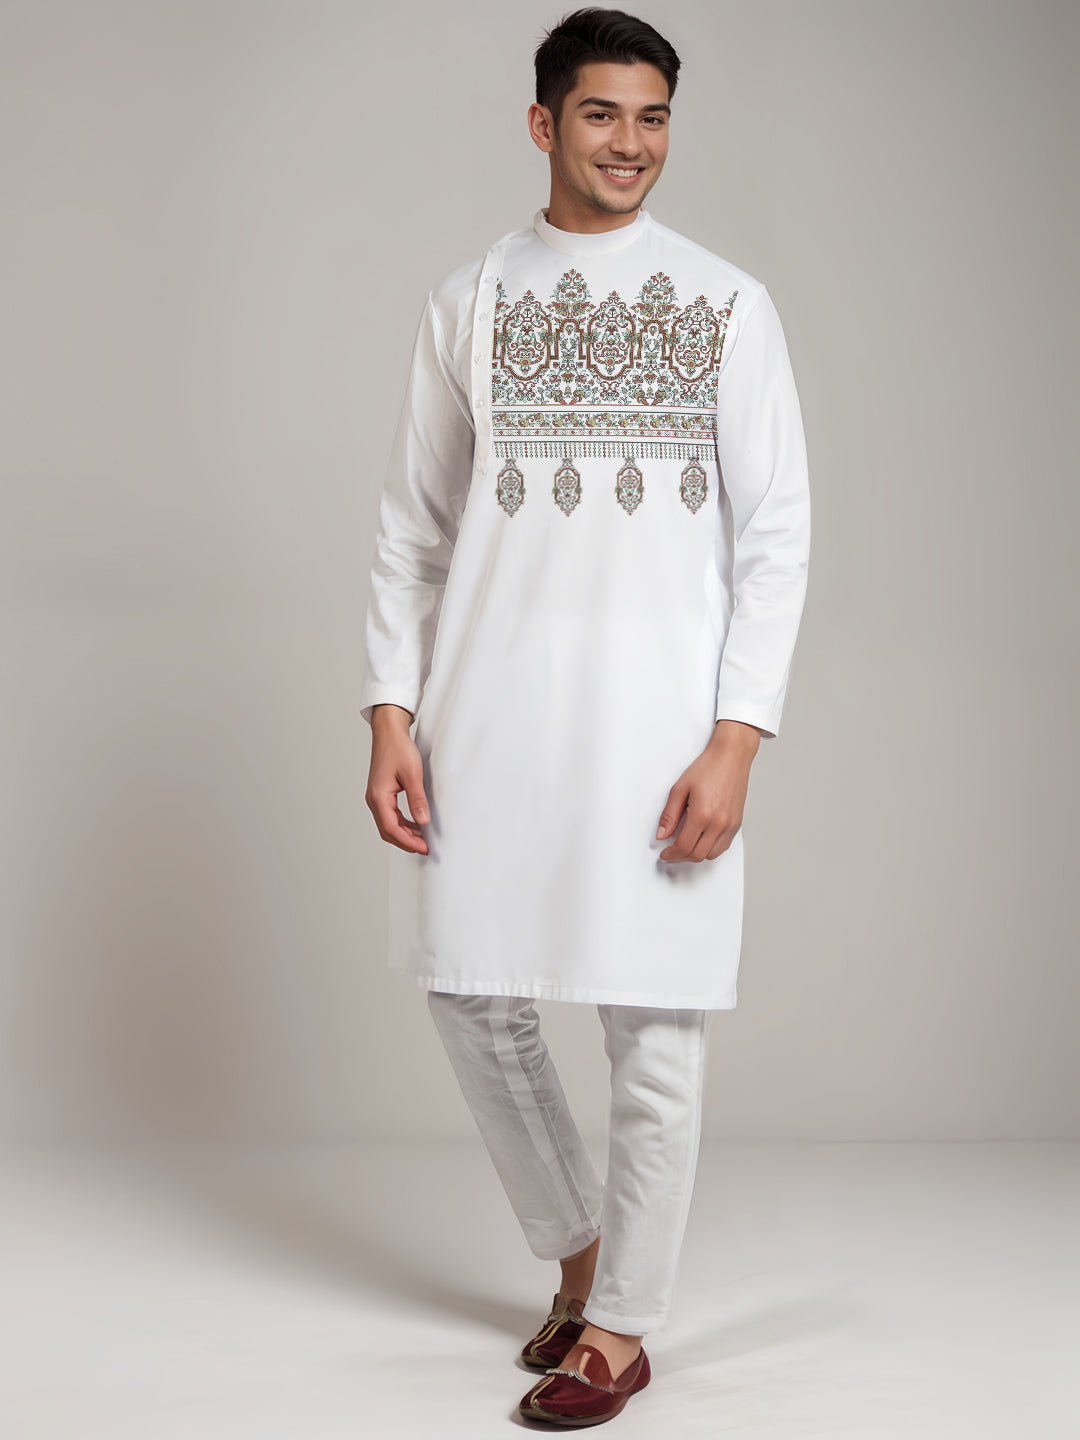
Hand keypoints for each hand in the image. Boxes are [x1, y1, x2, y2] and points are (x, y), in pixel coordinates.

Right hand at [365, 705, 430, 853]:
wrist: (389, 732)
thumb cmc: (398, 748)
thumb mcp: (412, 774)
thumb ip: (417, 799)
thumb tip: (422, 820)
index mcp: (379, 796)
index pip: (391, 828)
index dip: (408, 841)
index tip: (423, 847)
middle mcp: (374, 799)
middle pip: (387, 831)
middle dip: (406, 842)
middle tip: (424, 848)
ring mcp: (376, 797)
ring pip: (388, 824)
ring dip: (404, 834)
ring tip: (422, 839)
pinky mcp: (381, 794)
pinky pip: (390, 815)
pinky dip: (402, 824)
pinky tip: (415, 825)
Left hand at [655, 720, 760, 861]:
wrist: (731, 757)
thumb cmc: (708, 767)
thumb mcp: (680, 788)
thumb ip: (669, 815)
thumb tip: (662, 835)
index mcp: (702, 815)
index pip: (684, 846)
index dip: (671, 854)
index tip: (664, 853)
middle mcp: (719, 823)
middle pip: (697, 855)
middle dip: (681, 857)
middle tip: (671, 852)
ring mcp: (730, 825)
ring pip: (711, 854)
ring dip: (696, 855)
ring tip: (685, 846)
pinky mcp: (737, 823)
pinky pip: (723, 846)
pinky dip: (710, 849)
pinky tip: (701, 840)